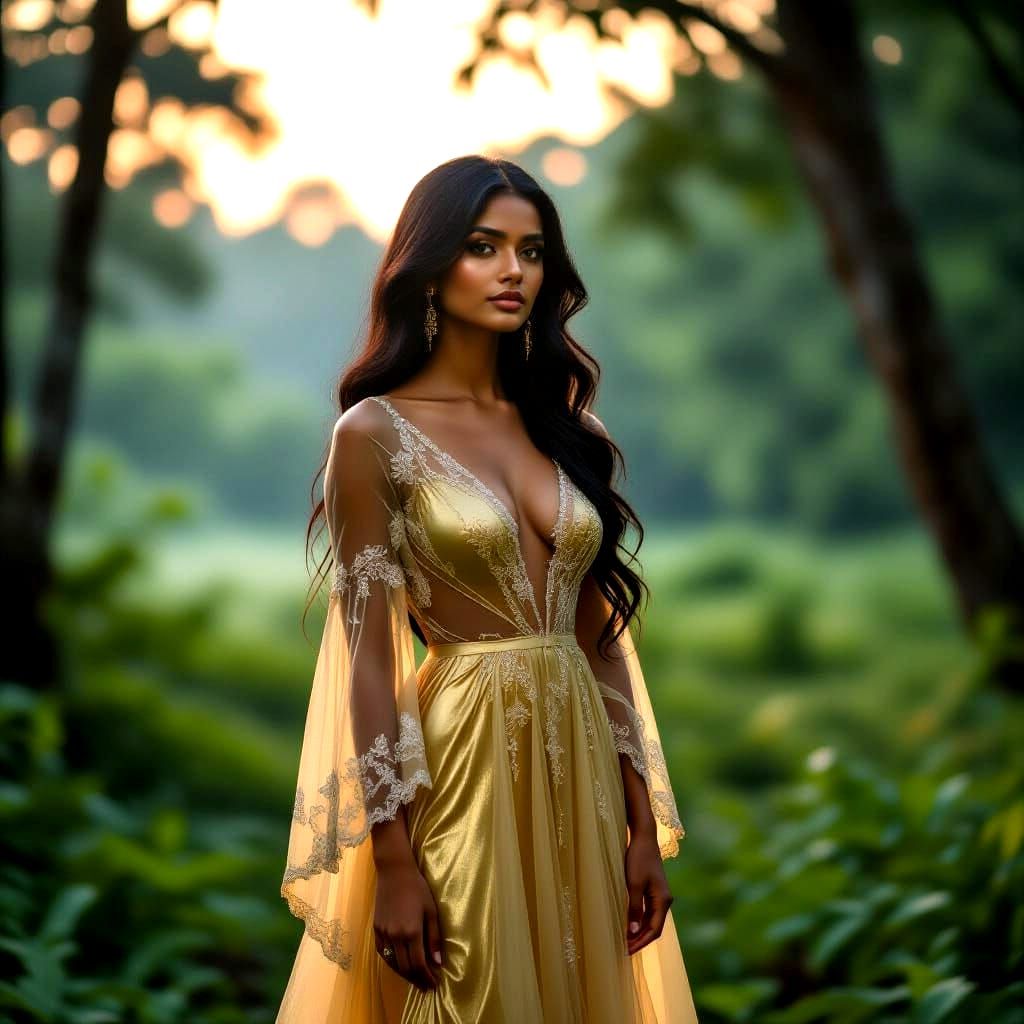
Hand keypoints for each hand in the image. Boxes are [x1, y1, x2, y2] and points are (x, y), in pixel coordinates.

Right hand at [373, 858, 443, 990]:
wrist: (394, 872)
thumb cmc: (418, 888)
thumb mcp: (431, 911)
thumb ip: (434, 938)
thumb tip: (438, 962)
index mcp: (411, 932)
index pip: (418, 964)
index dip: (427, 977)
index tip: (434, 984)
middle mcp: (395, 936)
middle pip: (405, 968)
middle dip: (417, 979)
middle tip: (426, 986)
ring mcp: (383, 933)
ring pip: (392, 963)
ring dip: (404, 974)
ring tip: (415, 979)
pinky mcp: (376, 928)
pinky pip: (383, 953)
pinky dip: (391, 962)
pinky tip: (399, 965)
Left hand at [623, 828, 673, 955]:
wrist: (643, 837)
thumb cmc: (638, 859)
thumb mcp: (634, 884)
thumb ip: (635, 909)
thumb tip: (634, 933)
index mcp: (663, 900)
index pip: (654, 930)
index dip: (641, 942)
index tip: (626, 951)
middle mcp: (664, 900)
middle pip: (654, 927)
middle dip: (640, 940)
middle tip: (623, 950)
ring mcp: (659, 895)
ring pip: (651, 920)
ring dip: (639, 932)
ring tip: (624, 941)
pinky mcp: (653, 890)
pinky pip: (647, 911)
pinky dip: (639, 921)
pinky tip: (628, 924)